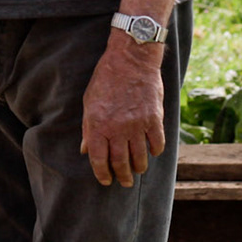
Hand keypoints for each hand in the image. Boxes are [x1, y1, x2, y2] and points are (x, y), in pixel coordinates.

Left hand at [80, 33, 165, 186]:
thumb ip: (87, 128)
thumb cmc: (106, 78)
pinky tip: (152, 152)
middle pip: (120, 163)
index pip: (99, 160)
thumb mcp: (89, 101)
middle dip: (122, 176)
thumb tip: (85, 149)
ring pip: (140, 158)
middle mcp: (117, 129)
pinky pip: (157, 143)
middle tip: (124, 182)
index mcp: (98, 125)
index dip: (102, 174)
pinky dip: (155, 151)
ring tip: (138, 170)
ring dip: (139, 168)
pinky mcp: (154, 119)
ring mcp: (137, 125)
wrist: (131, 59)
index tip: (106, 180)